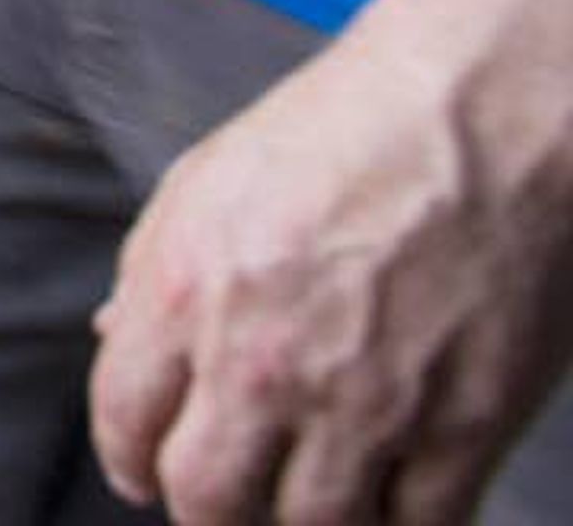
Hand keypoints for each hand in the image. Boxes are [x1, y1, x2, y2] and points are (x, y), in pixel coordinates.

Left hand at [88, 13, 572, 524]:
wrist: (480, 113)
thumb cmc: (343, 132)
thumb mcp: (208, 181)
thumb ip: (154, 269)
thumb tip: (116, 339)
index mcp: (187, 293)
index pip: (125, 422)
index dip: (128, 462)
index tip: (143, 476)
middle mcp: (264, 360)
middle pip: (207, 499)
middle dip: (207, 512)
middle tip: (224, 504)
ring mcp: (366, 402)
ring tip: (305, 503)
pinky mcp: (463, 425)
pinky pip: (419, 525)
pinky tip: (388, 505)